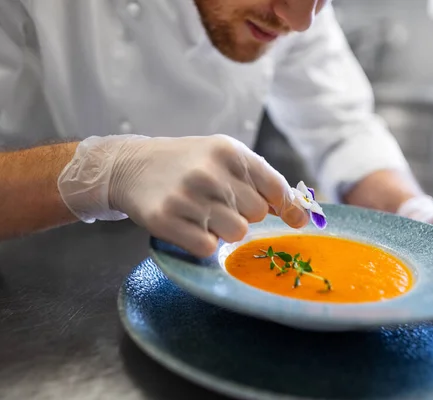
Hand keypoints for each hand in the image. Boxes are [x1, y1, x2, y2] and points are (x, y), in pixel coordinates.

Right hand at [58, 134, 307, 256]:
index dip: (287, 208)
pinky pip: (208, 247)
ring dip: (225, 230)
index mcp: (230, 152)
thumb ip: (260, 179)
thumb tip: (300, 214)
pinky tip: (190, 226)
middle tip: (221, 204)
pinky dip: (204, 242)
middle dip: (244, 214)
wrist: (132, 165)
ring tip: (204, 214)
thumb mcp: (223, 157)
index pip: (277, 189)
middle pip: (257, 215)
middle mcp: (210, 172)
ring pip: (236, 233)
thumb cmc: (187, 163)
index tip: (293, 220)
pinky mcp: (167, 220)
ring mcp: (188, 197)